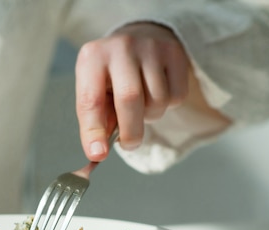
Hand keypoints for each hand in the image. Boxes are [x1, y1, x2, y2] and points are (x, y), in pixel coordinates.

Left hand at [75, 23, 189, 160]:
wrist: (141, 37)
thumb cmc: (112, 74)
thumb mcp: (95, 90)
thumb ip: (96, 119)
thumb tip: (98, 152)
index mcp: (92, 57)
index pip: (91, 99)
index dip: (93, 130)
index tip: (98, 154)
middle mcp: (121, 47)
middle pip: (130, 98)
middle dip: (130, 131)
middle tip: (129, 144)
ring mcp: (150, 47)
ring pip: (157, 100)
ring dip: (150, 116)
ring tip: (141, 107)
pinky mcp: (175, 52)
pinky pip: (176, 97)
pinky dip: (167, 106)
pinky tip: (157, 93)